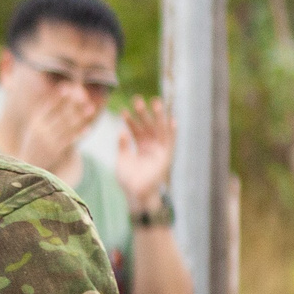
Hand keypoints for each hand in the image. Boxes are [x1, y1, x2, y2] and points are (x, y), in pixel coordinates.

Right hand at [16, 88, 98, 174]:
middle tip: (84, 95)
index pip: (47, 105)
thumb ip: (44, 114)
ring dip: (80, 116)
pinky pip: (69, 140)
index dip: (57, 96)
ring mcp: (47, 140)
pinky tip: (88, 128)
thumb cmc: (34, 143)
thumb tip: (58, 96)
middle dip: (72, 103)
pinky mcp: (54, 151)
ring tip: (91, 107)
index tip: (67, 86)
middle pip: (60, 113)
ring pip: (67, 126)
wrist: (29, 165)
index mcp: (34, 121)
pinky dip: (79, 133)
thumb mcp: (34, 127)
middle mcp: (40, 129)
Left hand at [114, 97, 174, 213]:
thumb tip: (121, 132)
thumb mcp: (122, 160)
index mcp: (140, 147)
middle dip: (143, 113)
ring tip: (155, 102)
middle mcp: (151, 147)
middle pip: (147, 126)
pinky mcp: (166, 157)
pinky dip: (172, 131)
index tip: (123, 110)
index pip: (135, 130)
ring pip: (159, 130)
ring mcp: (159, 151)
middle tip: (137, 99)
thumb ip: (122, 146)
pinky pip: (170, 142)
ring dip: (158, 116)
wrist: (136, 195)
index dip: (130, 120)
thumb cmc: (128, 180)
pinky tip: (172, 119)